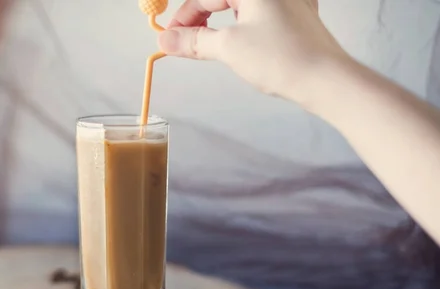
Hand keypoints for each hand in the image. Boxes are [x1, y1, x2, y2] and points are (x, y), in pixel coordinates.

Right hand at [158, 0, 347, 103]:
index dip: (184, 17)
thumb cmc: (281, 58)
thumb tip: (165, 40)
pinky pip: (261, 13)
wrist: (326, 79)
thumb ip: (194, 41)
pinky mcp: (297, 16)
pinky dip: (242, 25)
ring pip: (242, 5)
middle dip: (201, 17)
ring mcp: (288, 1)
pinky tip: (240, 40)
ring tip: (209, 43)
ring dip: (221, 21)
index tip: (170, 37)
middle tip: (185, 41)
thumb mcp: (229, 47)